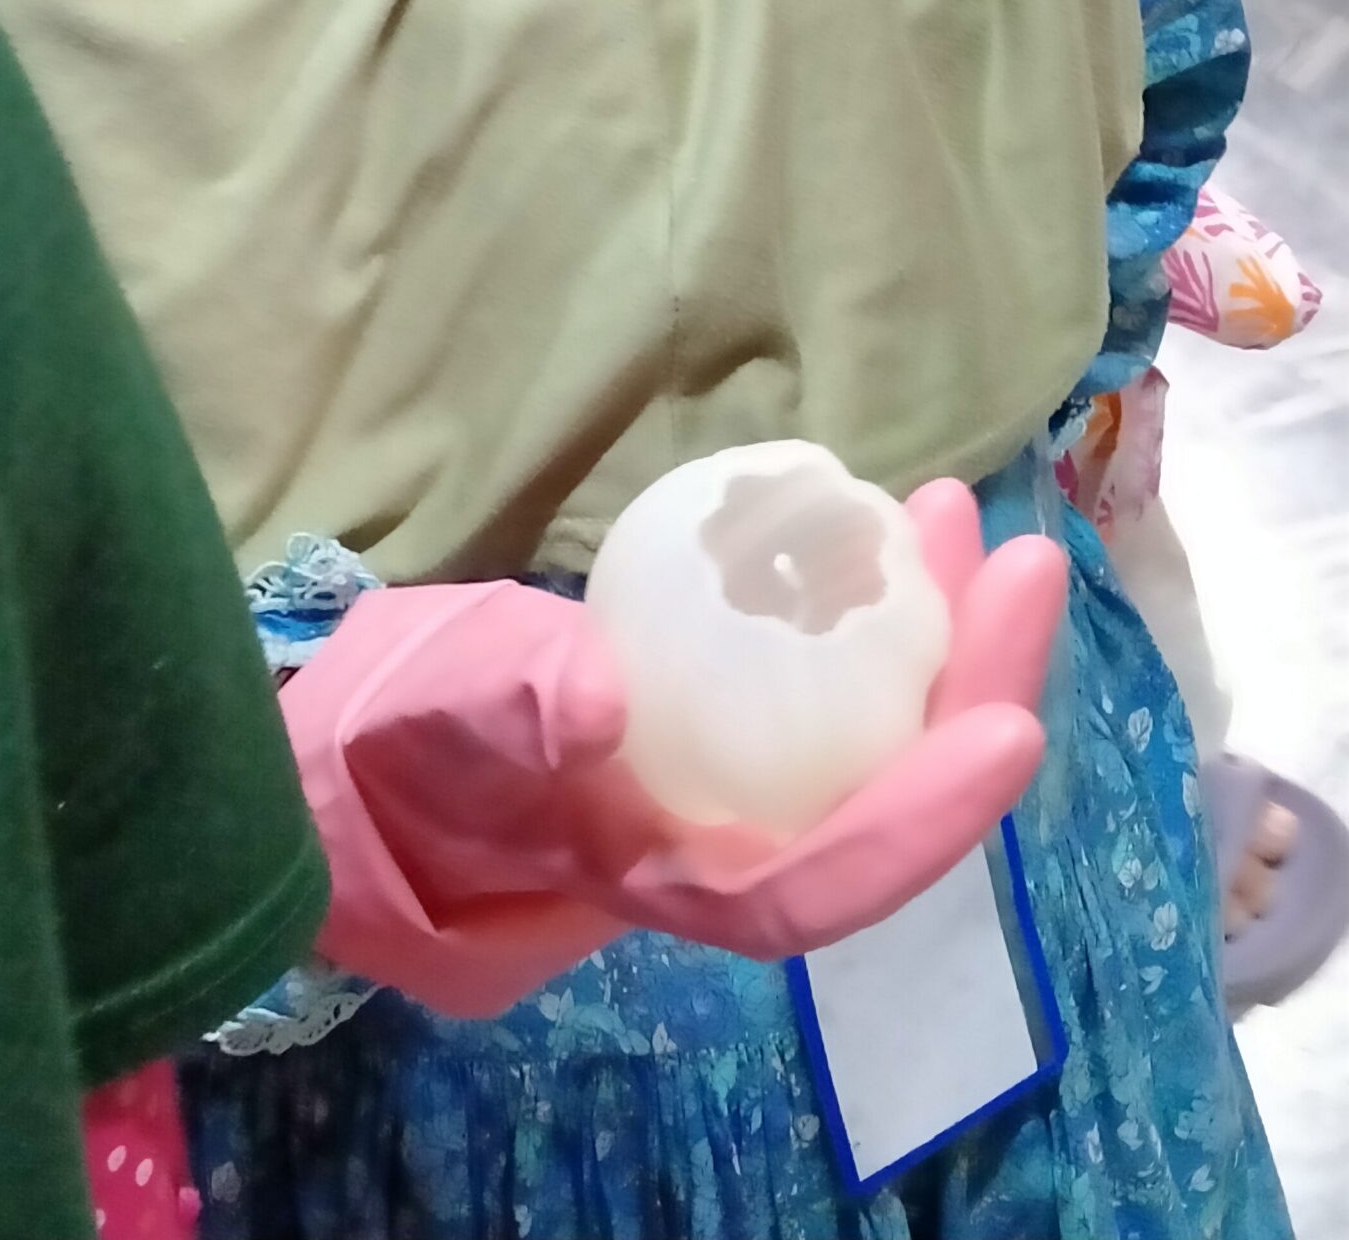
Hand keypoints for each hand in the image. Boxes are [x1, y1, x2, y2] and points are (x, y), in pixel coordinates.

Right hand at [282, 479, 1065, 1014]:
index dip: (919, 821)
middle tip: (1025, 564)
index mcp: (665, 876)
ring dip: (940, 633)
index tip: (1007, 727)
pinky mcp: (735, 712)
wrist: (376, 753)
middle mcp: (727, 843)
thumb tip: (603, 697)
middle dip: (972, 688)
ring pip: (872, 730)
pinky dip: (874, 603)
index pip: (815, 884)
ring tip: (970, 518)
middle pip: (880, 796)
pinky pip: (832, 675)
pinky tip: (895, 524)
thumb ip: (509, 706)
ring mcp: (737, 777)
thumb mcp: (437, 715)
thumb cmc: (401, 742)